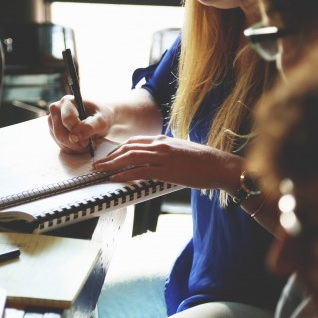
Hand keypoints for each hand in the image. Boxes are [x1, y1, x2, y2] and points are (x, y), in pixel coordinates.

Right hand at [47, 95, 113, 153]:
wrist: (100, 118)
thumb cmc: (101, 115)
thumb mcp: (102, 120)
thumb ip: (90, 127)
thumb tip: (76, 136)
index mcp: (67, 101)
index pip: (67, 120)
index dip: (77, 133)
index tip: (88, 140)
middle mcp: (56, 109)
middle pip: (60, 133)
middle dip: (75, 143)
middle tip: (88, 144)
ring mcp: (53, 121)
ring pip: (59, 141)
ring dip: (75, 147)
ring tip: (87, 142)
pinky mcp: (53, 131)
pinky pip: (60, 145)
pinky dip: (72, 148)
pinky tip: (81, 144)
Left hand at [93, 135, 239, 189]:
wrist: (219, 165)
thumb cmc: (202, 161)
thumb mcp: (180, 150)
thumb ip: (165, 152)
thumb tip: (154, 159)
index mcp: (163, 139)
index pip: (134, 141)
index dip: (118, 149)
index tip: (109, 156)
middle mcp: (160, 145)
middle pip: (128, 148)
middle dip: (110, 156)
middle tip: (98, 164)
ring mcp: (162, 156)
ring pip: (130, 157)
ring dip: (112, 164)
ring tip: (101, 171)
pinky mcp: (166, 170)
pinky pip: (140, 171)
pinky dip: (125, 174)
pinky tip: (115, 178)